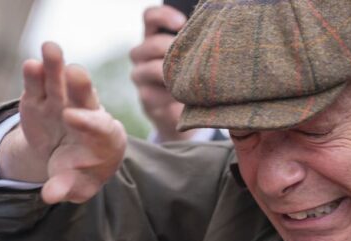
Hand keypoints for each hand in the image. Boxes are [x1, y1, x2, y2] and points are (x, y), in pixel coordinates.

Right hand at [0, 42, 126, 203]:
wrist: (69, 161)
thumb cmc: (81, 175)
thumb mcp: (77, 187)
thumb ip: (66, 189)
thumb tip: (49, 196)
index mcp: (105, 138)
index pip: (101, 127)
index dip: (88, 121)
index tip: (72, 118)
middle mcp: (87, 115)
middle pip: (86, 97)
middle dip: (81, 86)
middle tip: (75, 74)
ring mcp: (63, 104)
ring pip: (62, 83)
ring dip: (56, 66)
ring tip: (50, 48)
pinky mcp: (40, 101)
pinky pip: (39, 86)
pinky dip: (35, 75)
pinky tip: (31, 64)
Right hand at [130, 6, 193, 141]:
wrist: (178, 115)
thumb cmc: (189, 80)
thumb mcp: (190, 60)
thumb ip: (192, 46)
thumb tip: (211, 35)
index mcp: (153, 37)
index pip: (150, 17)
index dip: (163, 16)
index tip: (182, 23)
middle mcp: (142, 55)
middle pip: (152, 43)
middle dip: (175, 50)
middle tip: (194, 58)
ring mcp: (140, 77)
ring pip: (152, 68)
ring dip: (173, 73)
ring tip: (190, 79)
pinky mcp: (145, 98)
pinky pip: (156, 93)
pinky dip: (173, 94)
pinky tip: (186, 96)